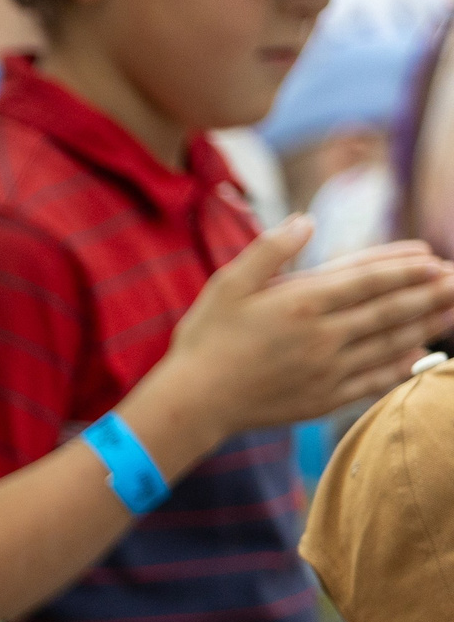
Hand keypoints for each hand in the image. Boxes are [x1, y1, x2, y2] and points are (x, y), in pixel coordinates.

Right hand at [162, 223, 453, 432]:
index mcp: (301, 302)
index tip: (433, 258)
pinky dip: (399, 366)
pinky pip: (373, 380)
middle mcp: (322, 337)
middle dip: (429, 293)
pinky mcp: (322, 399)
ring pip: (388, 343)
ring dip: (424, 325)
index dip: (404, 267)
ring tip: (450, 311)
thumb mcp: (228, 284)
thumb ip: (269, 250)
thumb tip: (307, 219)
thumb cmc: (205, 339)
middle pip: (389, 310)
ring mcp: (326, 371)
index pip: (368, 279)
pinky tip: (418, 355)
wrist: (192, 402)